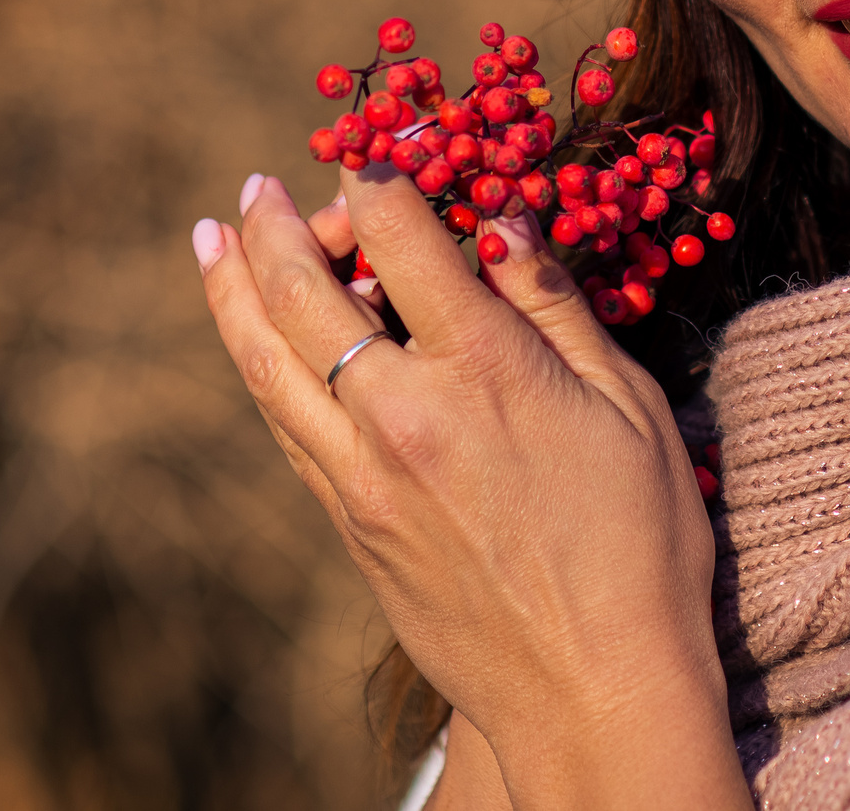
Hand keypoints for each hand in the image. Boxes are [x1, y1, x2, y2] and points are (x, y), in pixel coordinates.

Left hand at [195, 166, 750, 810]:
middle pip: (306, 292)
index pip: (400, 237)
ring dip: (230, 292)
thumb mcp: (631, 405)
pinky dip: (259, 367)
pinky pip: (285, 425)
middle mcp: (404, 413)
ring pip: (267, 362)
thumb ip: (556, 307)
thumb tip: (503, 222)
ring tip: (208, 242)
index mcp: (484, 368)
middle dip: (275, 227)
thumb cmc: (642, 543)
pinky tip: (255, 341)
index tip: (374, 159)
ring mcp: (362, 475)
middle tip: (257, 189)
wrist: (593, 690)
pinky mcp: (347, 524)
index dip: (380, 181)